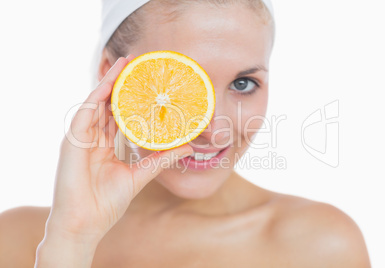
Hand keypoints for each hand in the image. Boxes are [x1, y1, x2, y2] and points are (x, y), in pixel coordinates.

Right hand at [45, 55, 192, 244]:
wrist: (85, 224)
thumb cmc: (106, 203)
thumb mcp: (139, 176)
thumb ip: (160, 159)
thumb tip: (187, 147)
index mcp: (103, 146)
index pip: (116, 116)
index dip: (129, 99)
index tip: (144, 85)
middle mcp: (91, 138)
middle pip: (106, 105)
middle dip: (120, 84)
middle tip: (136, 65)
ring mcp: (80, 138)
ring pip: (95, 102)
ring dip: (109, 82)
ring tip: (125, 64)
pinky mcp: (72, 140)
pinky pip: (86, 111)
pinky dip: (98, 95)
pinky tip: (111, 82)